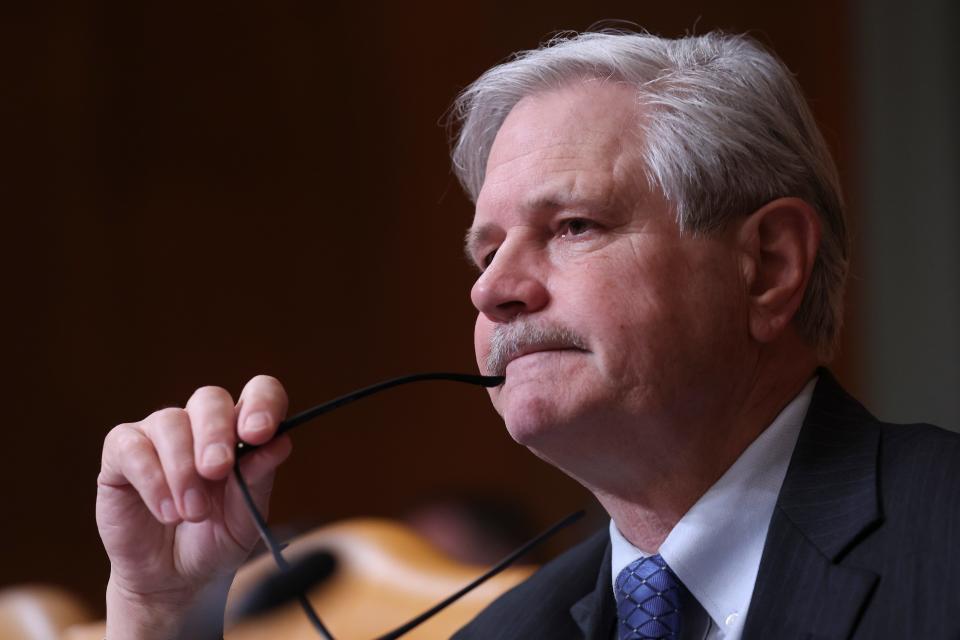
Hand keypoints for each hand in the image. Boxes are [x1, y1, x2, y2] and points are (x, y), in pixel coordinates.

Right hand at [96, 375, 292, 638]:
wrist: (173, 579)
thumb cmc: (214, 541)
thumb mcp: (245, 519)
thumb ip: (258, 480)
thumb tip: (279, 442)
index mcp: (241, 432)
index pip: (259, 392)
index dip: (262, 403)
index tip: (260, 432)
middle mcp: (201, 424)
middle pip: (210, 399)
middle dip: (215, 433)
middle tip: (218, 471)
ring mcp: (159, 434)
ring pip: (170, 422)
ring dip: (183, 470)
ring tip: (191, 513)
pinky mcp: (122, 452)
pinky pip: (132, 447)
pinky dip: (152, 479)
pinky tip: (165, 511)